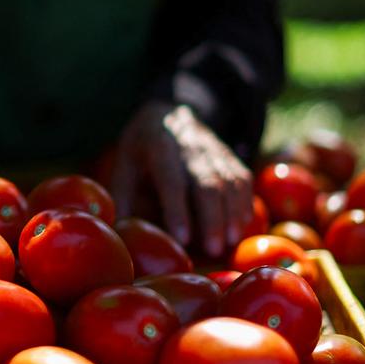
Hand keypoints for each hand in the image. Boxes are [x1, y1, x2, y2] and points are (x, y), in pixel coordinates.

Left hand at [109, 101, 253, 257]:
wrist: (169, 113)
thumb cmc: (141, 149)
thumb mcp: (123, 165)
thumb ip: (122, 197)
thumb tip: (120, 234)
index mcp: (159, 148)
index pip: (171, 180)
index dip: (178, 210)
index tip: (183, 238)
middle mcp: (190, 147)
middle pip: (207, 184)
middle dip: (212, 219)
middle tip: (212, 250)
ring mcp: (214, 150)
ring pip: (229, 182)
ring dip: (232, 214)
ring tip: (230, 243)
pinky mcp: (229, 156)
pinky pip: (242, 179)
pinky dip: (245, 203)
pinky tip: (242, 226)